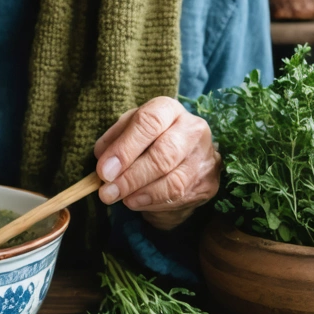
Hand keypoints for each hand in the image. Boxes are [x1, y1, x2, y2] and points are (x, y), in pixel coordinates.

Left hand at [93, 96, 220, 229]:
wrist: (182, 156)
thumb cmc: (148, 139)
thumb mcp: (128, 131)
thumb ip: (114, 141)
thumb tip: (104, 161)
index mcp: (169, 109)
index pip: (149, 122)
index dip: (125, 148)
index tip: (104, 170)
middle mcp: (193, 129)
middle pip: (164, 154)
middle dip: (131, 176)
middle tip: (108, 191)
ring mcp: (205, 157)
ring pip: (174, 181)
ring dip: (141, 194)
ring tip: (121, 199)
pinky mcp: (209, 183)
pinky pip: (181, 198)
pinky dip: (154, 203)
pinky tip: (137, 202)